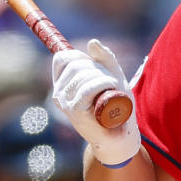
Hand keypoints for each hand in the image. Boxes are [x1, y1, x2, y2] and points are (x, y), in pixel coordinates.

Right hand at [52, 38, 140, 167]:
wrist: (120, 138)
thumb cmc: (116, 109)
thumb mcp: (112, 77)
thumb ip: (105, 59)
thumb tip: (92, 43)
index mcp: (62, 85)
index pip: (64, 58)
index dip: (83, 58)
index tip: (97, 70)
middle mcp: (59, 94)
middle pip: (76, 64)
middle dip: (98, 68)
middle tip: (111, 84)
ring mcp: (65, 103)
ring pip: (83, 75)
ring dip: (104, 77)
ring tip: (113, 91)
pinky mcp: (75, 111)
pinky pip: (87, 88)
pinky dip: (103, 84)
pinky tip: (111, 90)